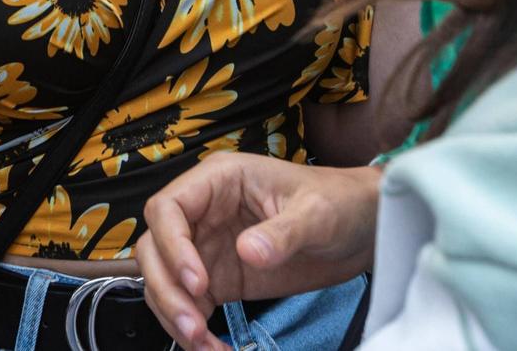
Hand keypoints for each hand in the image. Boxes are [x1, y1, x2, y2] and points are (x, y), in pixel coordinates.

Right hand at [136, 155, 379, 350]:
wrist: (361, 228)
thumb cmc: (339, 202)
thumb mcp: (316, 213)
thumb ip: (282, 232)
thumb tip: (248, 252)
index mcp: (219, 181)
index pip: (167, 208)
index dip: (172, 246)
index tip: (198, 282)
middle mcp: (204, 213)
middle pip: (155, 248)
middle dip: (167, 289)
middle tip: (193, 324)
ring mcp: (208, 247)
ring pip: (165, 280)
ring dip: (175, 315)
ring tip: (203, 345)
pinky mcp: (220, 279)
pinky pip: (191, 305)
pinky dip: (194, 330)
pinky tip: (212, 349)